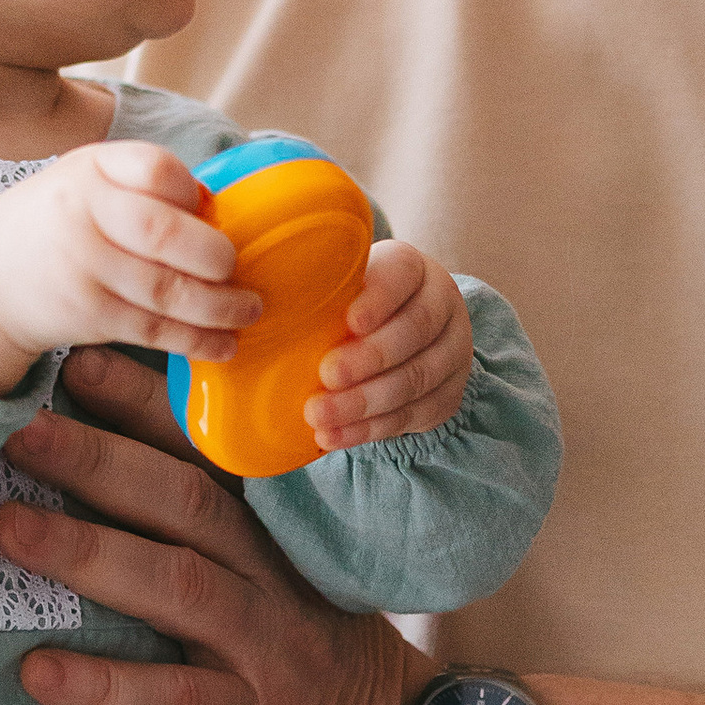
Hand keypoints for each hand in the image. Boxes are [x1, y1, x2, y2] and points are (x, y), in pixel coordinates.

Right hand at [0, 142, 260, 395]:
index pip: (156, 169)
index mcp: (91, 169)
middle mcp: (84, 214)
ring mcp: (84, 267)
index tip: (207, 211)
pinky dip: (197, 340)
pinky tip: (224, 344)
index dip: (191, 192)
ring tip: (249, 310)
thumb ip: (142, 186)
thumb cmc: (55, 222)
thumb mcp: (86, 181)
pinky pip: (155, 329)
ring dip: (221, 306)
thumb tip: (216, 211)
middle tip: (236, 268)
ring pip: (167, 290)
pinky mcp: (88, 314)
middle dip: (216, 256)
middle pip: (165, 233)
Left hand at [0, 350, 428, 704]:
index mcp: (269, 532)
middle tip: (15, 427)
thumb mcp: (272, 579)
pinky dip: (107, 686)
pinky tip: (38, 673)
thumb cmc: (303, 660)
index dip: (141, 403)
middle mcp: (271, 575)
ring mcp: (267, 648)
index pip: (204, 452)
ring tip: (9, 529)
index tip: (74, 361)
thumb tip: (88, 468)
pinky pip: (179, 700)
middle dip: (98, 457)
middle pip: (185, 500)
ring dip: (90, 552)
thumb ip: (202, 532)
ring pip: (179, 585)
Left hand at [308, 241, 474, 448]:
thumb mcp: (343, 286)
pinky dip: (370, 429)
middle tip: (326, 376)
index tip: (350, 321)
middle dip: (369, 358)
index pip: (403, 274)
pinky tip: (334, 435)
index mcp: (413, 269)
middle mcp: (443, 305)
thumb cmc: (356, 306)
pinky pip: (414, 415)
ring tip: (320, 416)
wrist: (406, 333)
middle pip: (414, 331)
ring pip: (416, 378)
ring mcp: (453, 352)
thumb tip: (251, 310)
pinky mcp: (449, 394)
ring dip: (365, 402)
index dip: (379, 298)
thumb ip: (316, 291)